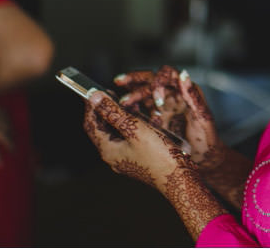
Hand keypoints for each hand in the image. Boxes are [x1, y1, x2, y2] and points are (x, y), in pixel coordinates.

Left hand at [84, 89, 227, 236]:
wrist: (178, 177)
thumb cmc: (158, 154)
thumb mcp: (135, 128)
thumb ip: (114, 112)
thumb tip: (95, 98)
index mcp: (108, 150)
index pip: (91, 124)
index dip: (91, 107)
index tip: (95, 91)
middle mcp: (114, 155)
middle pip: (102, 129)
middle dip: (104, 110)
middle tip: (110, 95)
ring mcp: (125, 158)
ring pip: (116, 132)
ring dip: (119, 116)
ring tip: (127, 103)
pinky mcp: (137, 158)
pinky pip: (128, 137)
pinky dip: (131, 125)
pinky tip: (142, 118)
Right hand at [115, 66, 222, 167]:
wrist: (204, 160)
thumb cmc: (208, 139)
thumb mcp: (203, 117)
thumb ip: (193, 96)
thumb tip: (184, 75)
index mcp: (184, 92)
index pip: (168, 75)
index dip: (159, 82)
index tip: (156, 96)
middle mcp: (171, 96)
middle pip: (150, 79)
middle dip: (135, 79)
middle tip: (120, 81)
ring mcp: (162, 107)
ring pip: (142, 93)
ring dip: (130, 94)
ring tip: (121, 101)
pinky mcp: (155, 119)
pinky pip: (140, 109)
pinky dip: (130, 109)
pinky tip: (123, 112)